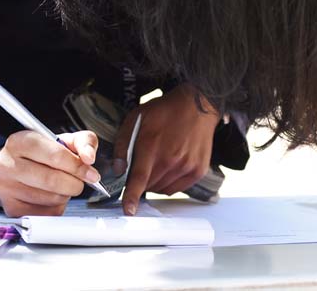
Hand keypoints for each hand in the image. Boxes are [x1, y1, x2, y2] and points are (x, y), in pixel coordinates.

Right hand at [0, 130, 100, 216]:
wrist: (15, 167)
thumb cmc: (41, 153)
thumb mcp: (63, 140)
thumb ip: (83, 142)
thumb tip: (89, 157)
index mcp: (20, 142)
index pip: (55, 155)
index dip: (78, 166)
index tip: (91, 174)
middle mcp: (7, 164)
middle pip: (52, 180)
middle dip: (74, 183)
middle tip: (79, 182)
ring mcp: (6, 188)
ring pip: (51, 199)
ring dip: (65, 195)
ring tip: (61, 186)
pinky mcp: (11, 209)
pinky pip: (45, 214)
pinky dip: (56, 207)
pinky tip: (51, 197)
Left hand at [114, 84, 219, 214]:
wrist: (197, 106)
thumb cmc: (165, 111)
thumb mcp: (136, 119)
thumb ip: (123, 145)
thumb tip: (119, 170)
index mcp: (152, 146)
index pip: (140, 179)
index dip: (132, 196)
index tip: (128, 211)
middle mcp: (171, 159)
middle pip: (149, 186)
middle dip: (141, 181)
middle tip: (144, 165)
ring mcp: (187, 166)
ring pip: (162, 189)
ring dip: (155, 183)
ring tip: (158, 162)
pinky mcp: (198, 171)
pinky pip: (177, 188)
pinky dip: (169, 183)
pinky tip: (169, 167)